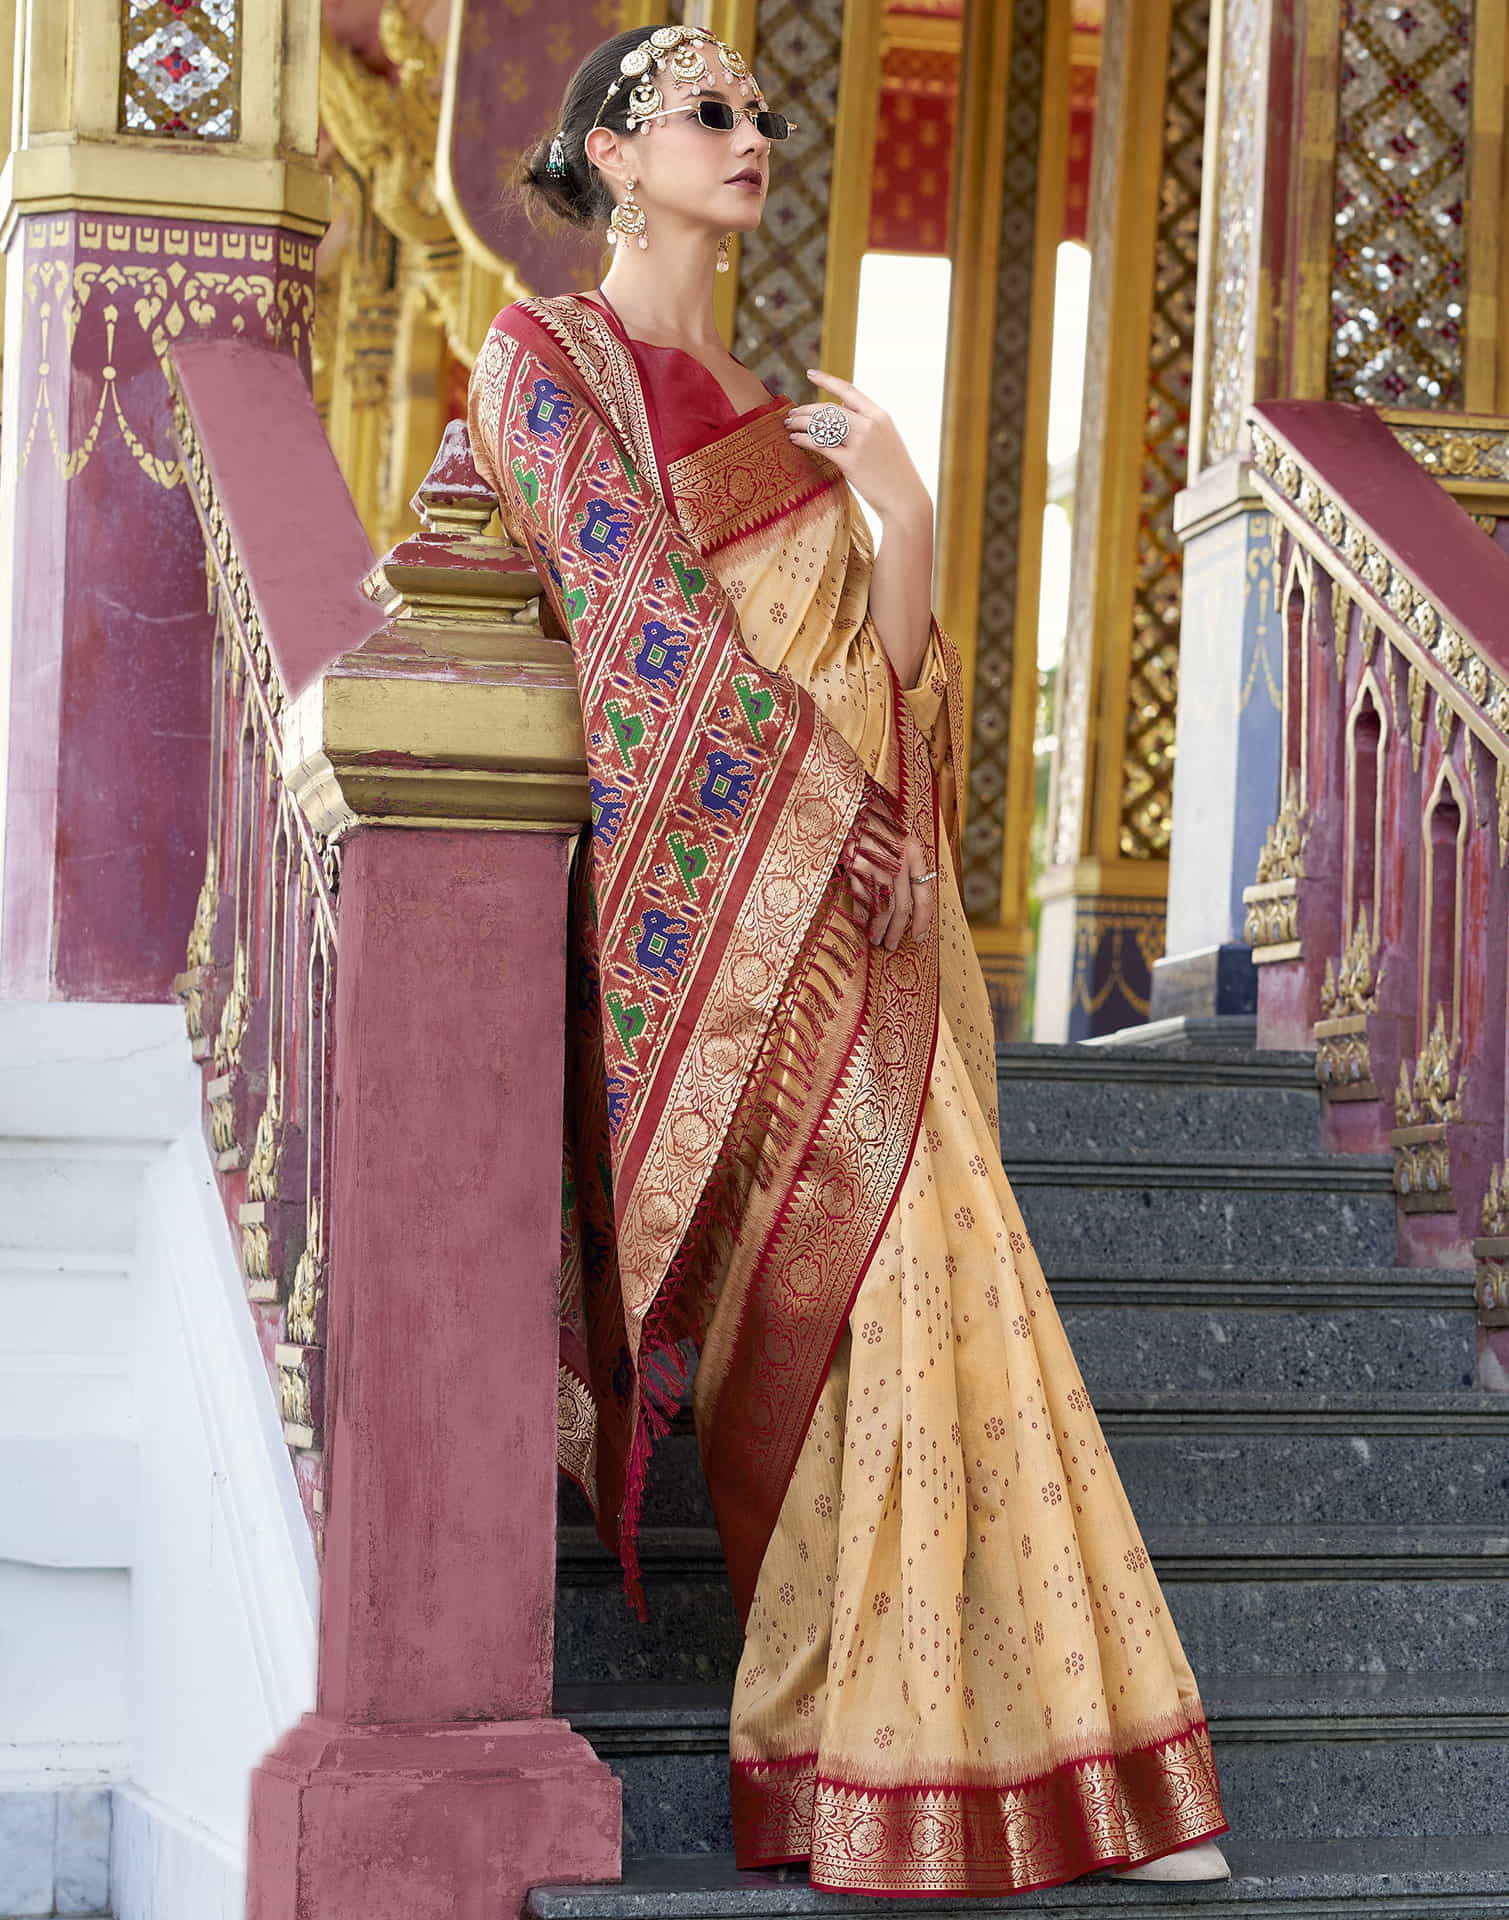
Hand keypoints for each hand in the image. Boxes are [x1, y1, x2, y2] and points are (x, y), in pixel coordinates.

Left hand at [785, 370, 930, 525]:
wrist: (905, 498)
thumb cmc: (893, 471)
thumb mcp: (885, 439)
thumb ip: (865, 422)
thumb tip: (840, 410)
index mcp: (879, 415)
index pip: (848, 390)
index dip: (827, 380)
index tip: (810, 373)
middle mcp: (870, 424)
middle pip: (829, 409)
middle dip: (806, 410)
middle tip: (791, 414)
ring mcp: (860, 442)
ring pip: (822, 424)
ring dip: (800, 423)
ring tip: (788, 426)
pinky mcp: (851, 461)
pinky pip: (820, 445)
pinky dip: (803, 440)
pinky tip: (794, 440)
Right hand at [842, 808, 936, 951]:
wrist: (853, 804)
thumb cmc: (877, 823)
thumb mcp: (900, 839)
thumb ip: (907, 866)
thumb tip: (907, 900)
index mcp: (914, 855)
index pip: (923, 897)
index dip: (923, 921)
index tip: (919, 937)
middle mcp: (898, 864)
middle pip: (901, 908)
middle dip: (897, 931)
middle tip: (892, 945)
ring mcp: (876, 867)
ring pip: (882, 908)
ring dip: (879, 928)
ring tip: (877, 940)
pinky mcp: (856, 868)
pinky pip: (862, 899)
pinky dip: (863, 915)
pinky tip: (863, 924)